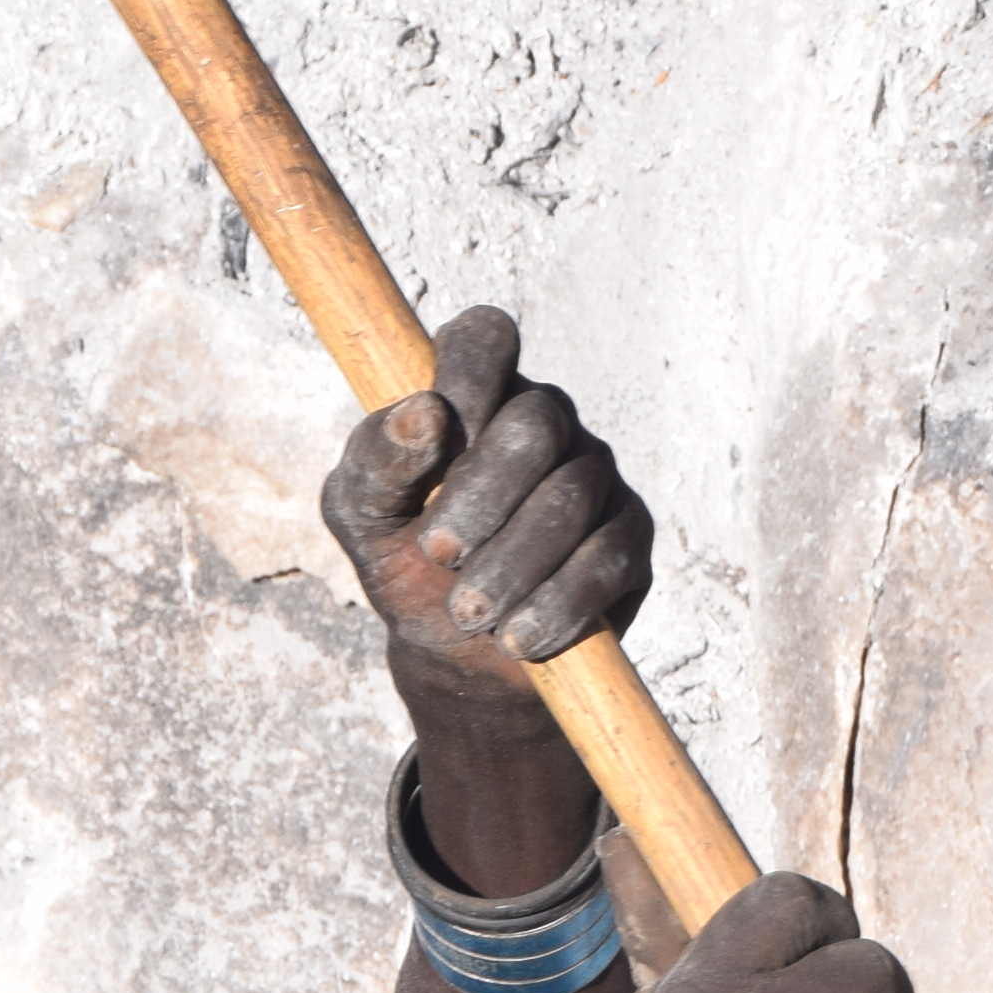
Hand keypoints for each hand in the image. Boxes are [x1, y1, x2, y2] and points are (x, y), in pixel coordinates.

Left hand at [321, 306, 653, 710]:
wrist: (455, 654)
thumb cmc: (404, 563)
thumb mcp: (363, 517)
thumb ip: (377, 462)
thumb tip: (422, 415)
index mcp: (477, 396)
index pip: (484, 339)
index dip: (466, 374)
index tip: (436, 435)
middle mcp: (545, 423)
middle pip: (536, 425)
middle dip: (484, 495)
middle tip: (438, 556)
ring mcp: (594, 478)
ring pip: (570, 499)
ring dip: (513, 563)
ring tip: (469, 615)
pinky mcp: (629, 540)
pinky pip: (608, 559)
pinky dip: (559, 602)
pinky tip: (519, 637)